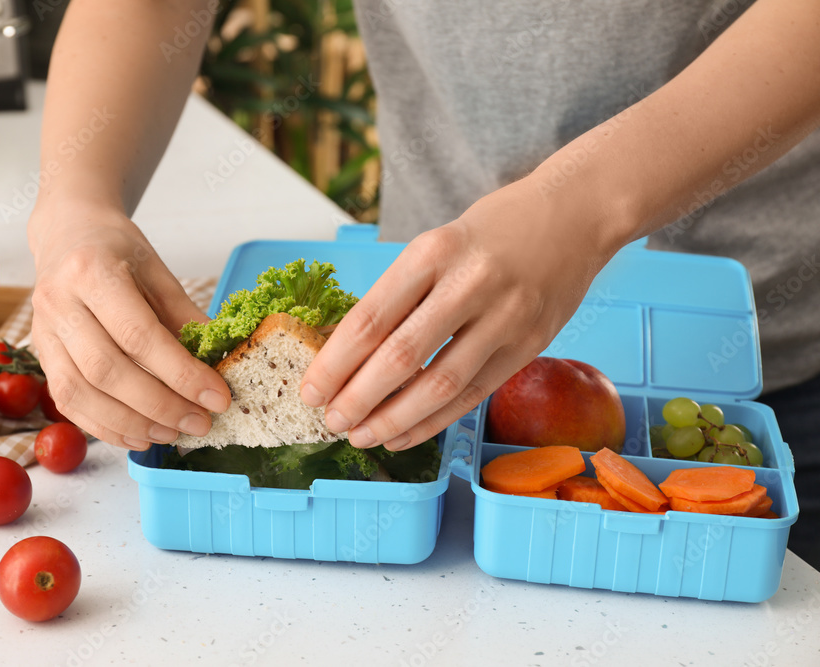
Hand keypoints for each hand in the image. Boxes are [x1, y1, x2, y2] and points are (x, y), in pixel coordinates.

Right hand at [28, 200, 230, 449]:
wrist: (67, 232)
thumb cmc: (115, 249)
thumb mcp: (157, 270)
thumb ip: (185, 316)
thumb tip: (219, 362)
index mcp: (93, 272)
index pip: (140, 335)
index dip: (181, 373)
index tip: (217, 397)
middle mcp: (60, 303)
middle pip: (108, 370)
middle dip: (159, 405)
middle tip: (199, 422)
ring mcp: (43, 331)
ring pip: (82, 393)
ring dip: (131, 423)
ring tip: (172, 433)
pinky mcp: (40, 354)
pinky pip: (67, 402)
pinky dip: (105, 426)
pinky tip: (139, 435)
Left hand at [300, 177, 619, 449]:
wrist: (574, 214)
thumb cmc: (491, 231)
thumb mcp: (437, 244)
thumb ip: (400, 294)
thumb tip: (345, 355)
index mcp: (432, 252)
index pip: (370, 318)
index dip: (335, 363)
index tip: (310, 390)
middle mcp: (468, 284)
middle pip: (401, 356)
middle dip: (358, 398)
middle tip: (330, 421)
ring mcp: (504, 317)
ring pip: (439, 384)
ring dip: (393, 419)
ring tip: (361, 436)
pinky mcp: (528, 345)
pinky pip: (473, 394)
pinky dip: (433, 421)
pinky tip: (403, 435)